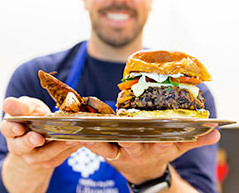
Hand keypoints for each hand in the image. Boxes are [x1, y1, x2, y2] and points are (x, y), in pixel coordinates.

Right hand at [1, 96, 82, 167]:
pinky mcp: (47, 160)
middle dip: (30, 142)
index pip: (8, 129)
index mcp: (11, 129)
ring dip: (56, 147)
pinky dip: (67, 151)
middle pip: (22, 147)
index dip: (12, 128)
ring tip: (68, 138)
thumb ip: (19, 106)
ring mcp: (33, 155)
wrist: (40, 130)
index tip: (18, 127)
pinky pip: (57, 159)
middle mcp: (19, 145)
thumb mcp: (26, 106)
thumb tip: (7, 103)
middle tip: (39, 138)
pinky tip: (76, 142)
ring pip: (43, 156)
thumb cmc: (31, 115)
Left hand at [83, 128, 219, 183]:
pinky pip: (98, 147)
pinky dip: (90, 142)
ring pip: (109, 146)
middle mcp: (138, 149)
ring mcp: (122, 151)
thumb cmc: (160, 151)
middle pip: (131, 142)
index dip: (160, 137)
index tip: (157, 130)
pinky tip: (81, 134)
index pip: (160, 141)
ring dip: (99, 140)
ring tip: (88, 131)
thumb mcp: (178, 147)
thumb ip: (196, 139)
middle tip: (117, 127)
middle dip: (127, 136)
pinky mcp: (109, 151)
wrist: (144, 170)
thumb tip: (216, 131)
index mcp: (156, 147)